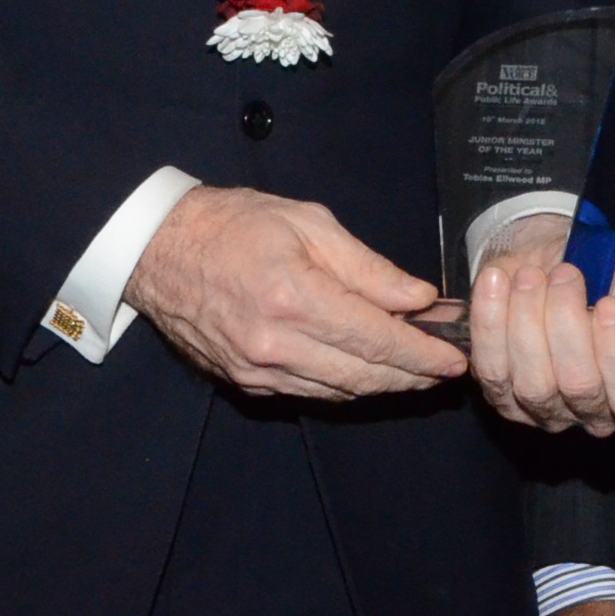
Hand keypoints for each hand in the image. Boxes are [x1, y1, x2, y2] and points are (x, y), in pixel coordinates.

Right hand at [121, 184, 465, 398]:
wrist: (161, 249)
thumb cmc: (235, 224)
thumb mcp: (308, 223)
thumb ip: (368, 268)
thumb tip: (419, 299)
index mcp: (293, 297)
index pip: (376, 339)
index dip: (422, 353)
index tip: (454, 356)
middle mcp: (274, 344)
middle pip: (363, 375)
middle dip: (412, 375)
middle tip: (446, 368)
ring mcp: (257, 370)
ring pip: (340, 392)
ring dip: (383, 385)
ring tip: (417, 370)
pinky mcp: (246, 382)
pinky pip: (310, 392)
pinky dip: (345, 385)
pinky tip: (367, 371)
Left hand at [468, 215, 614, 433]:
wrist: (551, 252)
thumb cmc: (609, 272)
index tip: (610, 304)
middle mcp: (592, 410)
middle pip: (581, 387)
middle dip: (568, 322)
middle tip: (565, 273)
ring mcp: (543, 409)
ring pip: (533, 384)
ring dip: (527, 319)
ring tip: (530, 276)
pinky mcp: (500, 394)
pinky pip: (491, 369)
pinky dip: (490, 322)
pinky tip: (498, 284)